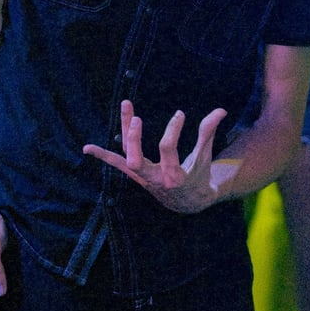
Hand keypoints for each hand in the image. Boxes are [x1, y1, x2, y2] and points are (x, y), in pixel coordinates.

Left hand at [83, 99, 230, 213]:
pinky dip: (103, 156)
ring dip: (124, 133)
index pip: (167, 149)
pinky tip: (87, 148)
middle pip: (136, 160)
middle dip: (133, 140)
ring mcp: (142, 178)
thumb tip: (221, 109)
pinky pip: (118, 165)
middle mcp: (154, 180)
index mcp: (174, 177)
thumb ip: (208, 133)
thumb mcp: (205, 156)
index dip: (172, 129)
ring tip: (126, 107)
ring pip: (126, 156)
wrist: (189, 203)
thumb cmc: (199, 176)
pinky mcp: (136, 175)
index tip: (179, 114)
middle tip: (137, 119)